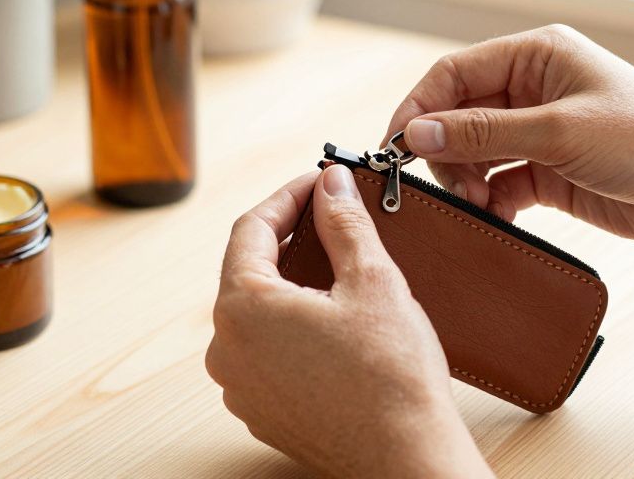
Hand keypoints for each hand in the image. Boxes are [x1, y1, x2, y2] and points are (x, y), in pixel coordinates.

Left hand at [206, 166, 492, 478]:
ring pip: (257, 315)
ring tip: (337, 268)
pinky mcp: (261, 412)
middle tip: (331, 217)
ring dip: (290, 286)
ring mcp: (240, 387)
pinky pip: (266, 353)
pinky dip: (292, 329)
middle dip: (288, 239)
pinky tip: (333, 324)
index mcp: (242, 308)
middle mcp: (226, 349)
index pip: (251, 229)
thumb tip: (330, 182)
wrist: (406, 458)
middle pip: (249, 272)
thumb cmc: (391, 375)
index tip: (320, 182)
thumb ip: (343, 222)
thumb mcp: (371, 280)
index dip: (288, 196)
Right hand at [386, 24, 633, 246]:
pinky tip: (495, 217)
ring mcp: (540, 131)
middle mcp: (534, 88)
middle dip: (444, 152)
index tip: (394, 148)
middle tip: (448, 187)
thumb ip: (483, 133)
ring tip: (477, 205)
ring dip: (466, 181)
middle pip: (458, 114)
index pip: (454, 74)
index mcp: (537, 55)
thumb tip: (415, 135)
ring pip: (475, 152)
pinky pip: (498, 182)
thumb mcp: (559, 133)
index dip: (419, 109)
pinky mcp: (550, 172)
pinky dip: (490, 201)